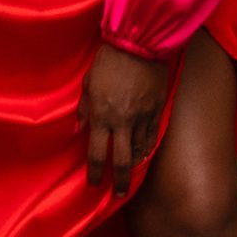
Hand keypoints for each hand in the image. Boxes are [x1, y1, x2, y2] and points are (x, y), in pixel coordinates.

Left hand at [79, 41, 168, 194]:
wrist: (140, 42)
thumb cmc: (109, 61)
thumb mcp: (88, 84)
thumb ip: (84, 109)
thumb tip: (79, 130)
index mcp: (102, 116)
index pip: (97, 153)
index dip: (95, 172)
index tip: (93, 183)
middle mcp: (122, 121)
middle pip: (122, 160)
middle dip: (120, 180)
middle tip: (119, 193)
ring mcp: (143, 116)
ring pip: (140, 149)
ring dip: (136, 164)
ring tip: (133, 174)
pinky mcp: (157, 108)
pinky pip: (153, 134)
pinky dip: (149, 147)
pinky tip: (145, 154)